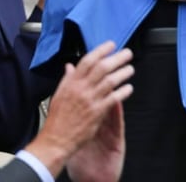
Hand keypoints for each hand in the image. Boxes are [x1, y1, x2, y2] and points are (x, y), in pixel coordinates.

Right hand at [25, 42, 132, 175]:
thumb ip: (67, 79)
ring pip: (110, 81)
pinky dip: (123, 91)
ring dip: (123, 73)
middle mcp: (81, 89)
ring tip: (130, 69)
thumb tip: (70, 66)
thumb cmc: (57, 118)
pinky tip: (128, 88)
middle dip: (117, 58)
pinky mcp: (98, 112)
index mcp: (70, 83)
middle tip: (127, 54)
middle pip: (102, 68)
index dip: (101, 50)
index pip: (87, 61)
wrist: (55, 140)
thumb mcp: (58, 94)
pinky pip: (114, 98)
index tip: (112, 45)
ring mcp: (90, 100)